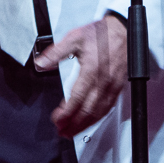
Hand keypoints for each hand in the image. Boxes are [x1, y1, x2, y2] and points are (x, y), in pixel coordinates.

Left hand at [34, 14, 127, 136]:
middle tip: (61, 131)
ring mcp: (112, 86)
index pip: (77, 97)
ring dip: (85, 124)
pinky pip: (108, 107)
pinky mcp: (118, 87)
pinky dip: (97, 118)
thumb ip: (55, 53)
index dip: (67, 112)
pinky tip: (89, 122)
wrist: (123, 31)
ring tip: (72, 132)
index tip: (57, 119)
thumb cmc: (100, 34)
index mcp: (92, 70)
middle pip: (88, 110)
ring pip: (99, 111)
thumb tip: (41, 63)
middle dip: (74, 123)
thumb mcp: (74, 38)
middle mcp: (104, 81)